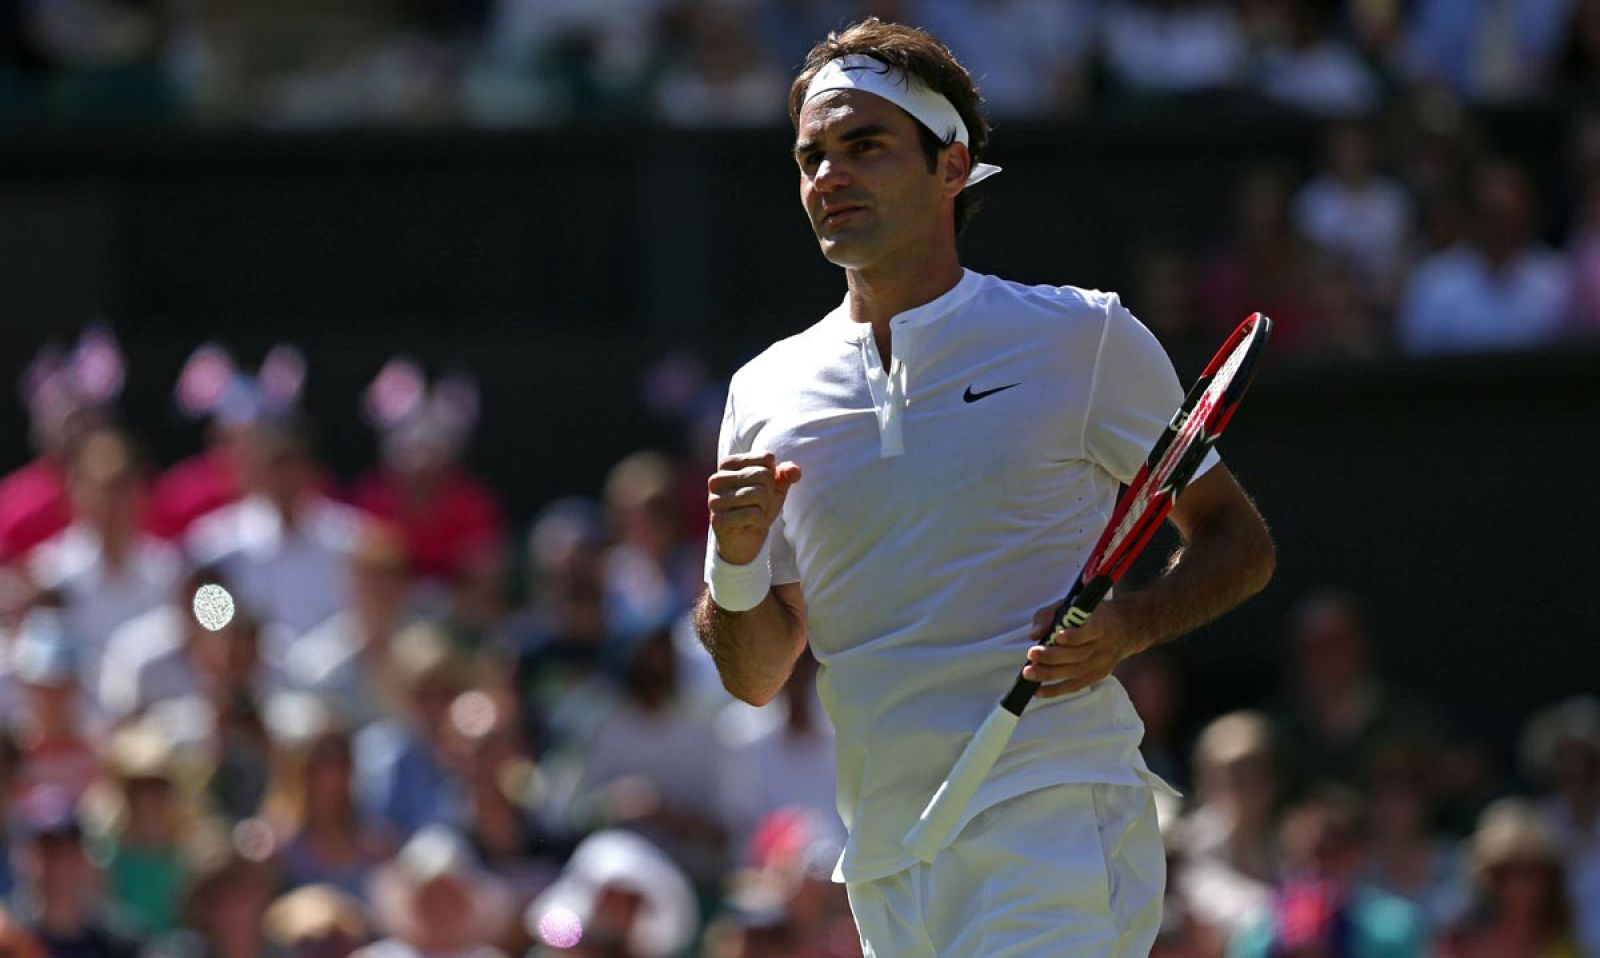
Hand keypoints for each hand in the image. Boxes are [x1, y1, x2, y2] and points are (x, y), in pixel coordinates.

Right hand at [707, 452, 801, 564]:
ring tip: (753, 513)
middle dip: (768, 492)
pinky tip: (749, 524)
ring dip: (763, 507)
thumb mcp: (775, 487)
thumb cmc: (759, 506)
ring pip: (758, 494)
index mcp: (728, 464)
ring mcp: (715, 500)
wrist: (745, 538)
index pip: (766, 458)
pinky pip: (753, 514)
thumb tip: (795, 471)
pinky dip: (759, 521)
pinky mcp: (718, 519)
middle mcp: (716, 479)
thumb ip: (786, 474)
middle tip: (759, 504)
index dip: (773, 476)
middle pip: (763, 475)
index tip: (763, 487)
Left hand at [1021, 599, 1145, 698]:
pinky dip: (1056, 690)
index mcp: (1100, 624)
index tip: (1057, 636)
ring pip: (1075, 671)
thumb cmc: (1091, 615)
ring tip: (1029, 673)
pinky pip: (1075, 686)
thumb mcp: (1074, 605)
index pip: (1089, 632)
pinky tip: (1039, 691)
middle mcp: (1103, 645)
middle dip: (1053, 656)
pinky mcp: (1096, 676)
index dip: (1074, 636)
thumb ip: (1051, 615)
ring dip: (1050, 673)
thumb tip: (1034, 634)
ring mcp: (1101, 663)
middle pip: (1078, 654)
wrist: (1124, 629)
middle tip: (1032, 654)